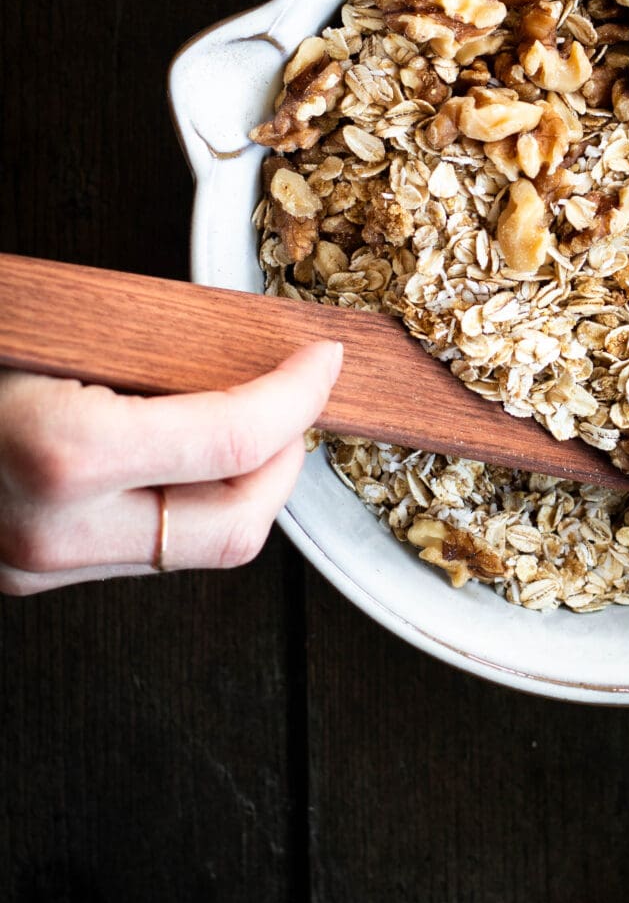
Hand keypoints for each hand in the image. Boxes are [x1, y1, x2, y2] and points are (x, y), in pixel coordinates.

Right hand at [0, 341, 341, 593]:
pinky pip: (145, 550)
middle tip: (290, 403)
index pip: (234, 443)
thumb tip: (256, 342)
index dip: (296, 397)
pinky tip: (172, 454)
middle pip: (237, 526)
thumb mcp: (64, 325)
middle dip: (284, 462)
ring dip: (237, 487)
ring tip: (233, 421)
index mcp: (65, 452)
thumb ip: (162, 346)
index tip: (322, 363)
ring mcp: (40, 566)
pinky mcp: (32, 577)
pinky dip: (182, 503)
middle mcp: (57, 530)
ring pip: (196, 548)